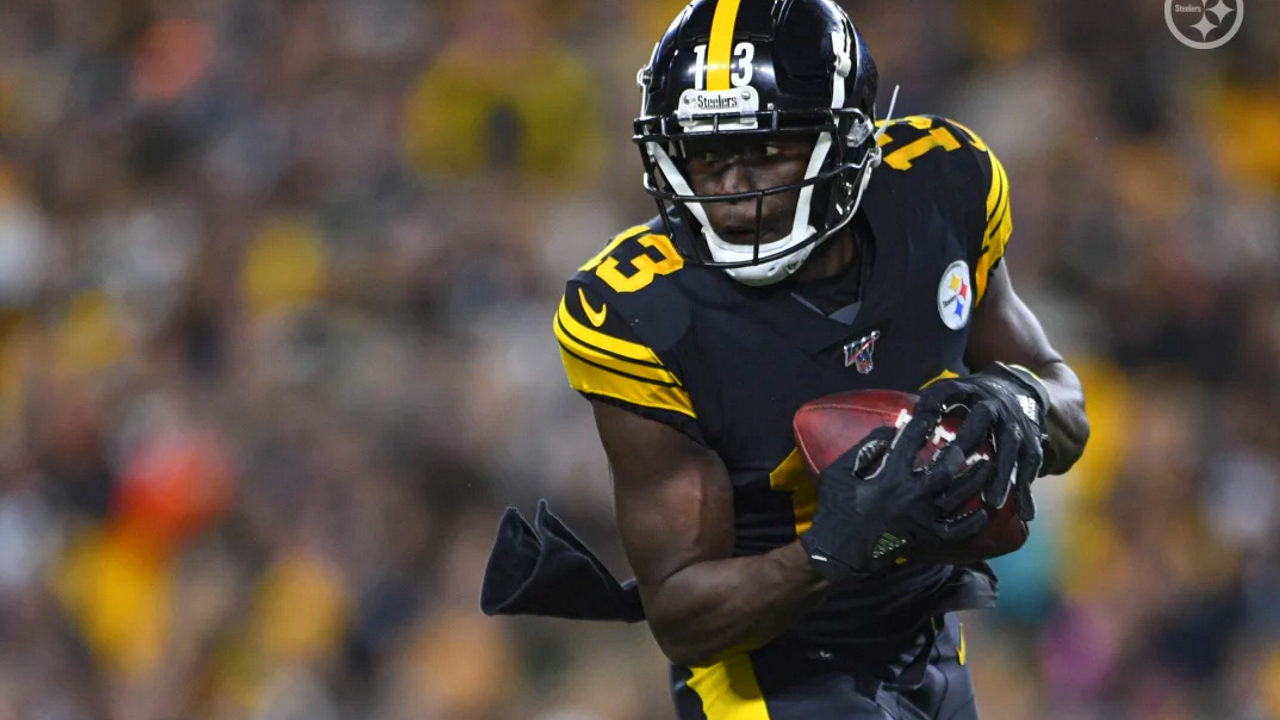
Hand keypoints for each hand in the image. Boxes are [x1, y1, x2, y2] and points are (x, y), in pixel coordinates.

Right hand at [800, 405, 994, 581]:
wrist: (838, 553)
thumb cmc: (836, 509)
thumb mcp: (839, 472)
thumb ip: (864, 449)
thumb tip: (890, 431)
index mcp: (889, 477)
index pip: (910, 442)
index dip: (922, 424)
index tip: (930, 412)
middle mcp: (911, 496)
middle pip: (946, 469)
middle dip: (960, 450)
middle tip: (972, 437)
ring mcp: (922, 519)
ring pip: (957, 497)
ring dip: (975, 480)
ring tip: (987, 464)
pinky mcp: (925, 538)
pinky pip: (956, 531)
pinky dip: (972, 522)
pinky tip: (983, 511)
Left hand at [915, 362, 1048, 520]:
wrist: (1020, 388)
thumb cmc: (975, 396)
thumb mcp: (955, 390)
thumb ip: (932, 401)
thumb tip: (905, 416)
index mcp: (973, 393)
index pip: (950, 392)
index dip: (935, 400)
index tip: (920, 414)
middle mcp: (997, 408)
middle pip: (984, 424)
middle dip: (969, 442)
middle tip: (955, 467)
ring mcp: (1017, 427)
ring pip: (1011, 452)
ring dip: (1003, 477)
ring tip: (992, 503)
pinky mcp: (1032, 444)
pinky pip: (1030, 469)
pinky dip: (1027, 491)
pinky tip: (1024, 515)